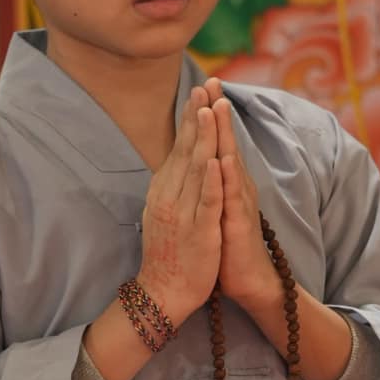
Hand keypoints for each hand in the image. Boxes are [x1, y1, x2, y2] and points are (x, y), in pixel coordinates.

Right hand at [137, 87, 221, 326]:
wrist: (162, 293)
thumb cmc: (168, 253)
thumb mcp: (164, 211)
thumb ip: (172, 186)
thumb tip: (177, 161)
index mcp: (164, 190)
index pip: (179, 147)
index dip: (190, 119)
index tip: (198, 92)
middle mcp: (170, 196)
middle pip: (186, 150)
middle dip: (196, 117)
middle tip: (204, 87)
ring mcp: (183, 213)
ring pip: (196, 170)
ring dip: (203, 139)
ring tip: (210, 110)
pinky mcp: (199, 232)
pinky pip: (206, 203)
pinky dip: (212, 181)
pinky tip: (217, 161)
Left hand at [208, 78, 282, 316]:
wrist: (248, 279)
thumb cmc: (229, 243)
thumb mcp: (216, 205)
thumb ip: (211, 182)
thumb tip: (202, 161)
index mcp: (228, 180)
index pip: (217, 141)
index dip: (209, 114)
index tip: (201, 85)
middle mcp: (237, 185)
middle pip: (226, 141)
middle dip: (218, 111)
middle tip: (213, 80)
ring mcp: (239, 201)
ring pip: (231, 161)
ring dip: (225, 134)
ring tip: (219, 106)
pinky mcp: (239, 222)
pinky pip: (232, 197)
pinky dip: (228, 178)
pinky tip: (223, 160)